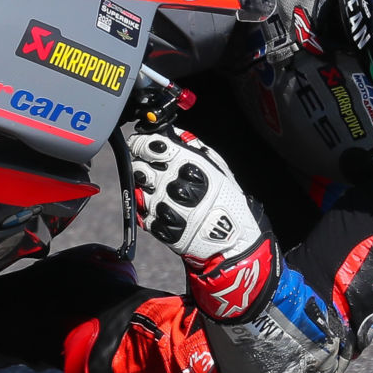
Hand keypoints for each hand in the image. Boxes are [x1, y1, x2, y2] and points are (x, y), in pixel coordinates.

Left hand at [125, 125, 276, 320]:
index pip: (151, 146)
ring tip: (160, 187)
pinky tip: (162, 205)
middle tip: (151, 166)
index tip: (143, 144)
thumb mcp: (217, 165)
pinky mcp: (160, 227)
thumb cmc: (226, 199)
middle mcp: (173, 184)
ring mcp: (164, 207)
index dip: (142, 143)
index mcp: (189, 165)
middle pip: (140, 166)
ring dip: (145, 185)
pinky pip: (143, 211)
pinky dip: (148, 206)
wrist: (233, 241)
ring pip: (139, 188)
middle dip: (142, 163)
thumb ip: (192, 146)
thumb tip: (172, 132)